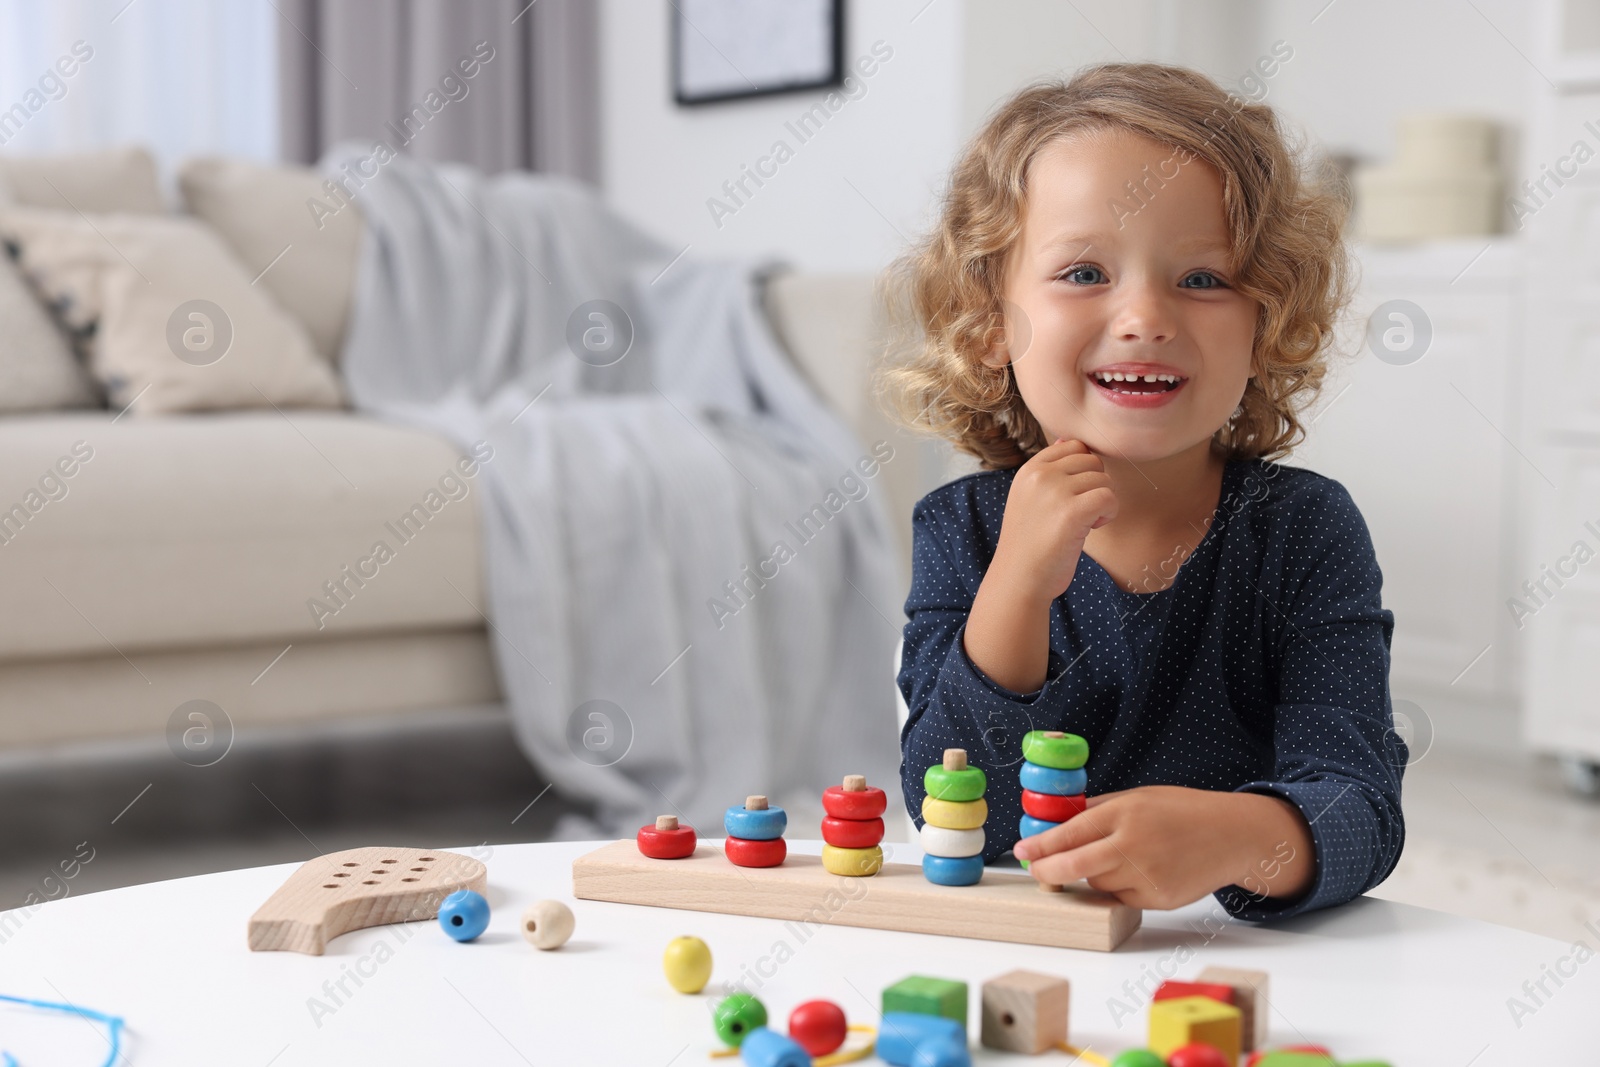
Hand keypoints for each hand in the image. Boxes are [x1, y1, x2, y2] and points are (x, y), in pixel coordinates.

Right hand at [989, 438, 1116, 603]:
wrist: (1019, 579)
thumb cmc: (1029, 543)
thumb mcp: (1029, 497)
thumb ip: (1048, 470)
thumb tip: (1068, 439)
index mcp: (1029, 469)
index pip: (1073, 445)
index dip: (1083, 470)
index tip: (1073, 495)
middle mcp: (1041, 475)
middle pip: (1092, 460)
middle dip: (1094, 485)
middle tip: (1079, 512)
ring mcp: (1055, 492)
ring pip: (1103, 479)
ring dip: (1102, 502)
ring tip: (1083, 523)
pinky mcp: (1072, 512)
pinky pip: (1109, 497)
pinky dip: (1109, 513)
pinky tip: (1092, 528)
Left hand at [1011, 785, 1315, 909]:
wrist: (1232, 836)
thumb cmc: (1182, 811)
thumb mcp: (1138, 797)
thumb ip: (1099, 810)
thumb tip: (1057, 821)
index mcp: (1126, 813)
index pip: (1071, 832)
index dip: (1041, 845)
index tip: (1021, 851)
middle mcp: (1135, 845)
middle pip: (1075, 866)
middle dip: (1048, 871)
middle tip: (1036, 871)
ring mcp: (1148, 876)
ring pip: (1097, 883)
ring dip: (1088, 876)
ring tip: (1104, 860)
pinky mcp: (1159, 899)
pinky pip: (1120, 897)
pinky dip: (1114, 887)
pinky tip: (1129, 872)